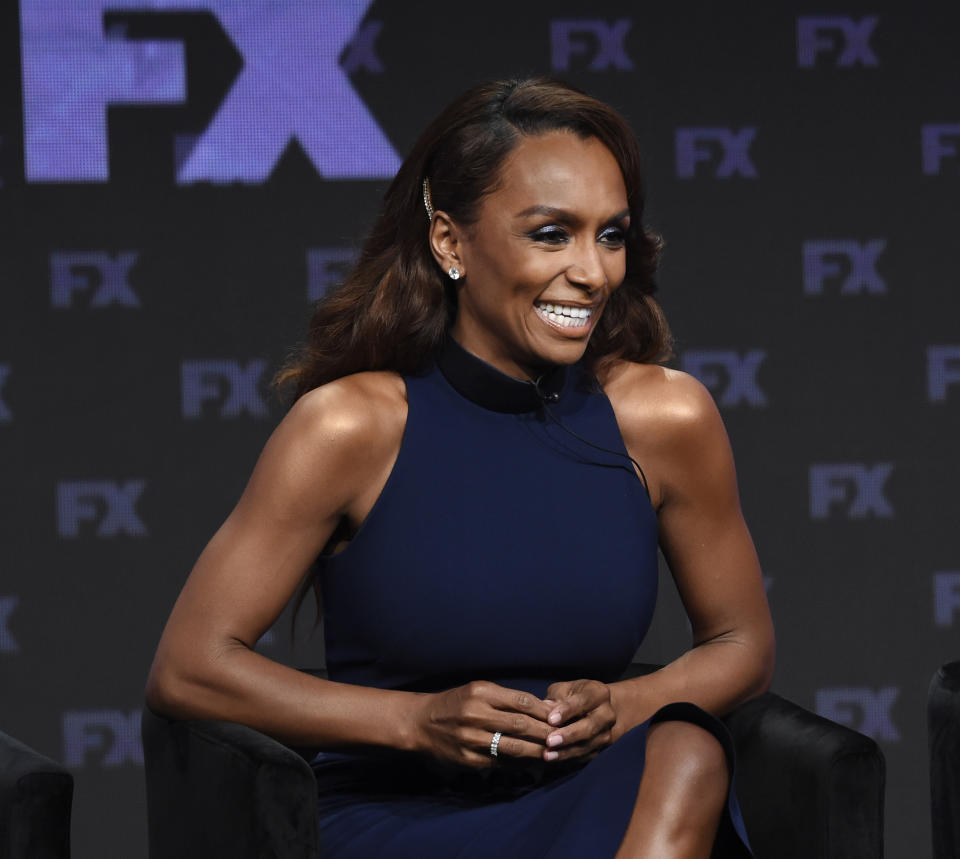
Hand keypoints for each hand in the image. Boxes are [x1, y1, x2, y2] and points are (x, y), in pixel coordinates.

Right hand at [410, 681, 554, 768]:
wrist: (421, 722)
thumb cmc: (456, 703)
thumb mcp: (478, 690)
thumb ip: (508, 698)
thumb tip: (543, 708)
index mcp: (481, 693)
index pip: (522, 701)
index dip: (544, 711)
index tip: (560, 716)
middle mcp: (476, 714)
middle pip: (520, 725)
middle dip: (545, 733)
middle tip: (563, 737)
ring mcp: (471, 739)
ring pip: (513, 747)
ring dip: (536, 752)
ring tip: (553, 753)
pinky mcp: (468, 759)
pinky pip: (500, 763)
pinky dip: (518, 764)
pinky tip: (531, 763)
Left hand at [541, 679, 615, 762]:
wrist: (594, 709)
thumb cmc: (572, 696)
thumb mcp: (564, 690)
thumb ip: (555, 699)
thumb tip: (543, 711)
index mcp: (598, 693)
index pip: (583, 702)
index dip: (567, 711)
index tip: (551, 719)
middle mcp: (606, 714)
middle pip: (589, 726)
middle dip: (569, 735)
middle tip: (549, 741)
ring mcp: (606, 733)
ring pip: (588, 745)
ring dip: (567, 751)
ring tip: (548, 755)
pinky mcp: (601, 749)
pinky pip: (586, 756)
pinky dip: (569, 759)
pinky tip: (554, 760)